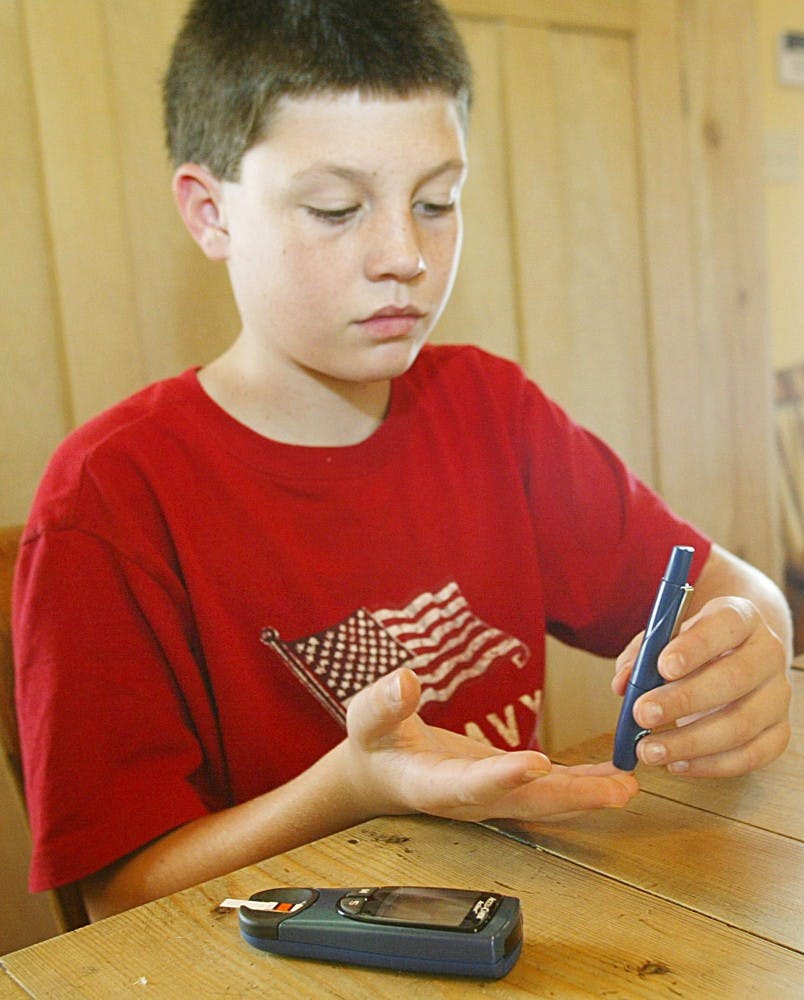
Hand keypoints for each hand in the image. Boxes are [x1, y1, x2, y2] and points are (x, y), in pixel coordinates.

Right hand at [346, 668, 637, 822]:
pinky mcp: (503, 784)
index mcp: (432, 785)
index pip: (469, 785)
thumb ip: (383, 703)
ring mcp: (490, 796)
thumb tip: (404, 681)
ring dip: (586, 793)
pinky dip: (579, 782)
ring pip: (543, 800)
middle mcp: (469, 799)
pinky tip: (611, 774)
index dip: (502, 778)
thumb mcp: (366, 718)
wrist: (379, 775)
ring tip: (628, 783)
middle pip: (524, 803)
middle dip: (572, 798)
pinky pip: (545, 788)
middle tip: (619, 789)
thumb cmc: (374, 744)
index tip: (536, 764)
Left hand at [612, 595, 791, 776]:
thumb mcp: (666, 638)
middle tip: (641, 714)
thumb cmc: (693, 648)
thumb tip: (622, 684)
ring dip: (689, 742)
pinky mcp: (779, 731)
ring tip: (649, 750)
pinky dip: (710, 765)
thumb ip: (641, 655)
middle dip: (683, 700)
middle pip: (735, 678)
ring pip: (741, 724)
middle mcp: (768, 653)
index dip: (695, 646)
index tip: (662, 666)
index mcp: (741, 617)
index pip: (727, 624)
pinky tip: (677, 764)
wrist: (735, 658)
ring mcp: (778, 695)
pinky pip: (751, 756)